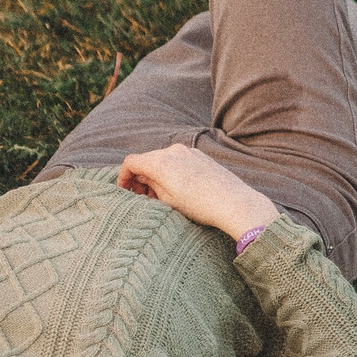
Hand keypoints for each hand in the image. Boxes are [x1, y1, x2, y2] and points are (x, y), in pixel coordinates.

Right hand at [116, 143, 278, 240]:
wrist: (233, 202)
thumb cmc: (200, 205)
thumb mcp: (167, 200)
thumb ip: (150, 185)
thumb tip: (143, 178)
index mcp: (160, 162)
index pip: (131, 162)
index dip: (123, 177)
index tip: (125, 191)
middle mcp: (173, 151)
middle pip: (146, 160)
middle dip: (140, 178)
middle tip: (143, 197)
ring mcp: (188, 151)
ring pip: (162, 160)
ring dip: (156, 175)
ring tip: (161, 196)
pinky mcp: (200, 156)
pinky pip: (177, 160)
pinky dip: (170, 172)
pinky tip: (178, 189)